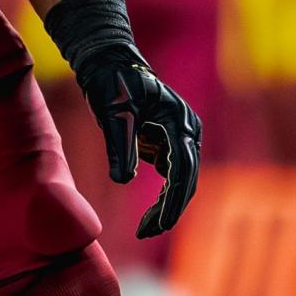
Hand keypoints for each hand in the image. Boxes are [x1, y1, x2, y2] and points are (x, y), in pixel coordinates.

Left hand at [78, 50, 201, 239]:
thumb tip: (123, 180)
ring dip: (165, 204)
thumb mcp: (114, 114)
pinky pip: (169, 173)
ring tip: (144, 229)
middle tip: (147, 232)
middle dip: (169, 208)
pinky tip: (149, 214)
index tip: (159, 223)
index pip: (183, 169)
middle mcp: (186, 130)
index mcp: (180, 122)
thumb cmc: (113, 83)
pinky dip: (161, 194)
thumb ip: (120, 145)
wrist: (109, 62)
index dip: (172, 199)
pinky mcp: (166, 141)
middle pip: (185, 178)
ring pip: (179, 179)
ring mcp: (179, 136)